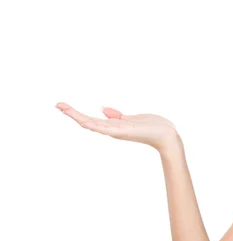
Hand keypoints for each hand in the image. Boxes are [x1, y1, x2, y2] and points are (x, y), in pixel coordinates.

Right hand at [55, 102, 180, 152]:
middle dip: (72, 113)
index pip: (91, 120)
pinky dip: (94, 125)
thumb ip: (117, 116)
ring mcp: (117, 131)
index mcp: (114, 126)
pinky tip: (83, 121)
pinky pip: (105, 128)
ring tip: (63, 108)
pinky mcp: (124, 131)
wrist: (167, 135)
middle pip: (87, 122)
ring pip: (92, 124)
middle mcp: (112, 130)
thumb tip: (102, 109)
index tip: (63, 106)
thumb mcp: (132, 118)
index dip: (77, 113)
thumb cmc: (152, 127)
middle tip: (57, 104)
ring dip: (77, 116)